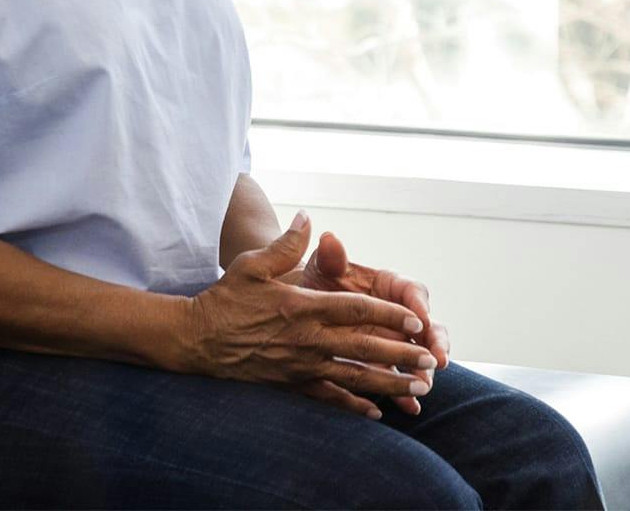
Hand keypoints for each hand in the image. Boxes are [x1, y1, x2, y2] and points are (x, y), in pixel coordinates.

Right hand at [182, 212, 436, 420]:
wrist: (198, 340)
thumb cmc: (227, 297)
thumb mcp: (254, 263)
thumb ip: (286, 244)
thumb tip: (308, 217)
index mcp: (303, 306)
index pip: (356, 309)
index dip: (389, 315)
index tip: (416, 319)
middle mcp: (307, 339)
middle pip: (364, 348)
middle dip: (401, 355)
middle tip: (431, 361)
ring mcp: (300, 366)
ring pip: (353, 377)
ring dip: (388, 385)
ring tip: (417, 390)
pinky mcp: (291, 384)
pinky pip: (328, 398)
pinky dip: (354, 406)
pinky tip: (376, 413)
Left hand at [284, 227, 448, 414]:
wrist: (303, 310)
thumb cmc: (317, 282)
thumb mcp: (322, 268)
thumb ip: (331, 257)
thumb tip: (329, 239)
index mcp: (389, 285)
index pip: (412, 291)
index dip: (419, 305)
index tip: (423, 319)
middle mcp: (397, 313)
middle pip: (427, 327)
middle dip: (434, 343)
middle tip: (439, 359)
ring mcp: (393, 341)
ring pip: (418, 356)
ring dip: (423, 370)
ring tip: (424, 386)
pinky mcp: (383, 363)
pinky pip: (399, 379)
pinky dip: (405, 394)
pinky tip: (410, 409)